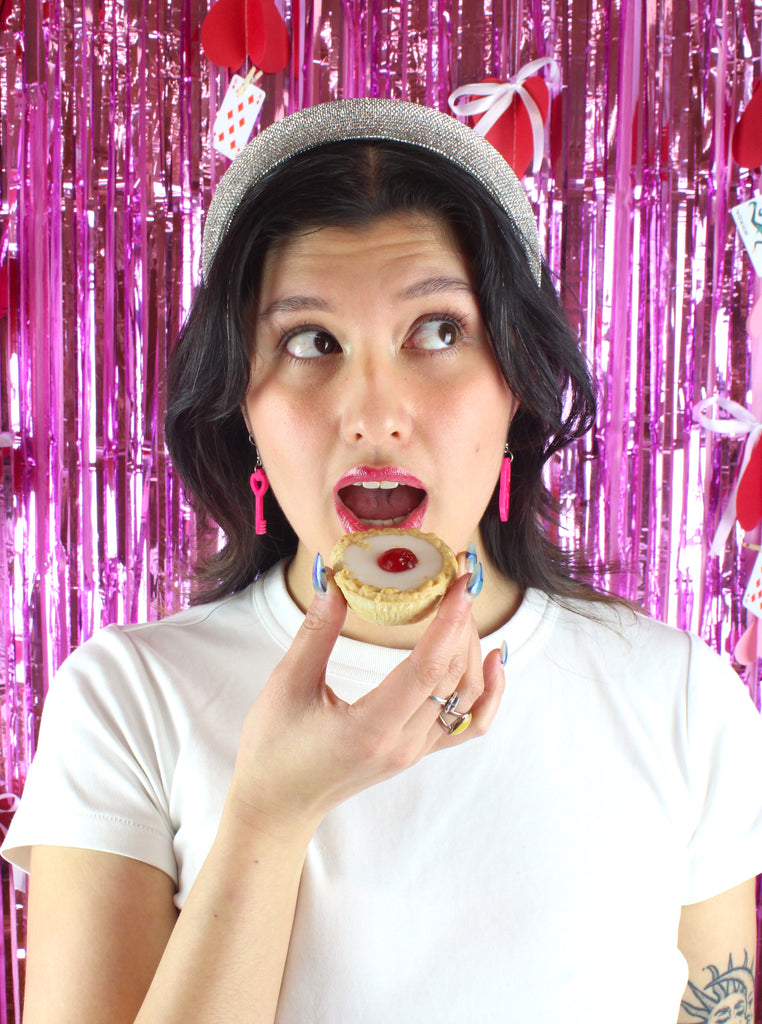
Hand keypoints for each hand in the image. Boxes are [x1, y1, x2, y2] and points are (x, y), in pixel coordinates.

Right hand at [226, 569, 505, 839]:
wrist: (278, 805)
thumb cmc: (274, 749)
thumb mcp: (287, 685)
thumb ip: (316, 631)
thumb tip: (333, 579)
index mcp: (372, 727)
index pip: (427, 667)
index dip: (449, 620)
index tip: (462, 581)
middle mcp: (404, 743)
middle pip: (454, 675)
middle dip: (462, 622)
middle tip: (458, 578)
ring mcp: (415, 750)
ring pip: (467, 695)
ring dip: (472, 648)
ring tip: (464, 606)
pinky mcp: (417, 751)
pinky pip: (468, 722)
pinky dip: (489, 691)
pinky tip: (494, 658)